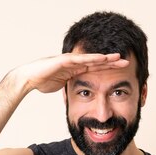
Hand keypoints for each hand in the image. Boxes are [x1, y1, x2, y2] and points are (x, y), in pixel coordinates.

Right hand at [13, 53, 129, 93]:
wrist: (28, 78)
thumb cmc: (41, 82)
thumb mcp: (61, 87)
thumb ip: (70, 88)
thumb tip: (76, 97)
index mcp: (76, 70)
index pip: (96, 69)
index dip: (109, 69)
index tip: (121, 71)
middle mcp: (75, 63)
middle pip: (98, 62)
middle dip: (112, 62)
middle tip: (127, 62)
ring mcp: (70, 60)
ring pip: (92, 58)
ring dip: (106, 58)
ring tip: (119, 57)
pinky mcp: (64, 60)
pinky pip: (81, 59)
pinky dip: (92, 58)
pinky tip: (102, 58)